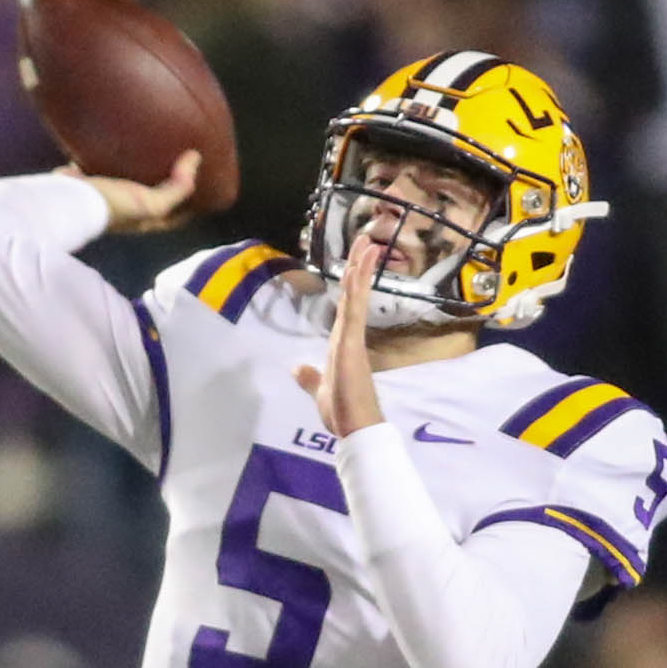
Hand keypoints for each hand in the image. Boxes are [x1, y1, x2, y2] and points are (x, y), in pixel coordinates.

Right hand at [75, 148, 200, 234]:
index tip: (210, 181)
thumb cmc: (112, 206)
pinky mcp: (91, 177)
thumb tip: (195, 158)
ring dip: (142, 165)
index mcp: (144, 220)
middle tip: (184, 155)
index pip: (177, 214)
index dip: (194, 202)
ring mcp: (108, 193)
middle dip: (169, 180)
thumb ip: (176, 188)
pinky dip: (115, 153)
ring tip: (155, 142)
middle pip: (155, 194)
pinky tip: (122, 136)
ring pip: (132, 177)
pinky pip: (108, 162)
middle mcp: (128, 208)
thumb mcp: (151, 204)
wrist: (69, 199)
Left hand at [294, 228, 384, 437]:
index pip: (347, 306)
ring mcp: (352, 339)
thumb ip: (311, 379)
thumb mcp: (320, 390)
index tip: (355, 261)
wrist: (355, 428)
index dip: (351, 282)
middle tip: (366, 240)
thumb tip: (298, 369)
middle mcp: (349, 337)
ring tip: (368, 244)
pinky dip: (355, 291)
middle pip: (353, 294)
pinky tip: (357, 272)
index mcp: (342, 344)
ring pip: (355, 297)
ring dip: (360, 269)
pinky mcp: (351, 345)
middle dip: (359, 266)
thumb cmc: (342, 412)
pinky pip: (353, 312)